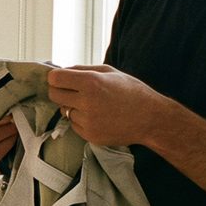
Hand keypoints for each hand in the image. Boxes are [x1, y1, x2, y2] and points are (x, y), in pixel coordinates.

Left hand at [45, 64, 171, 146]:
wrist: (150, 118)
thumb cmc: (132, 91)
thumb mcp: (109, 72)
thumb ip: (82, 70)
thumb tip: (61, 70)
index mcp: (90, 82)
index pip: (54, 79)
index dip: (56, 77)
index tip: (61, 79)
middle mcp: (86, 102)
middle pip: (54, 95)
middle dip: (60, 91)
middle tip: (72, 91)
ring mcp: (87, 121)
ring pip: (64, 111)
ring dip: (73, 107)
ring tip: (94, 105)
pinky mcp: (89, 135)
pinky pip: (74, 124)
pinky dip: (81, 120)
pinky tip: (98, 116)